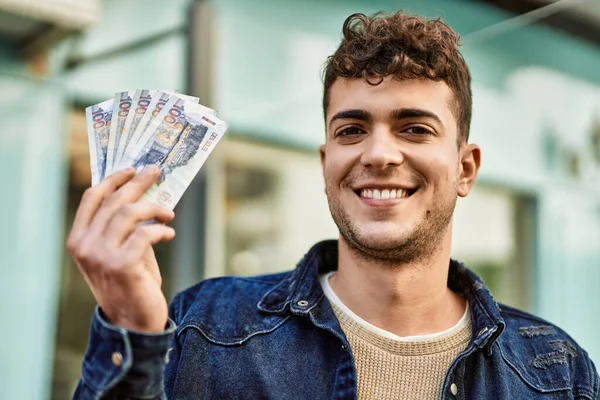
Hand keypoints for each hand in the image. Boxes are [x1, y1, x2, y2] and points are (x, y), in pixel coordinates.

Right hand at [66, 166, 175, 332]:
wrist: (133, 321)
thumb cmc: (129, 281)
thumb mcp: (118, 250)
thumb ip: (122, 226)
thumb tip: (141, 192)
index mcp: (78, 239)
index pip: (93, 198)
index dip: (113, 179)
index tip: (132, 169)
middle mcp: (85, 246)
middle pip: (113, 201)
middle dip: (138, 183)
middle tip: (156, 172)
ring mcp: (101, 256)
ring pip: (129, 213)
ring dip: (154, 207)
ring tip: (169, 213)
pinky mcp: (122, 265)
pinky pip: (145, 234)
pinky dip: (161, 230)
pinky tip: (169, 234)